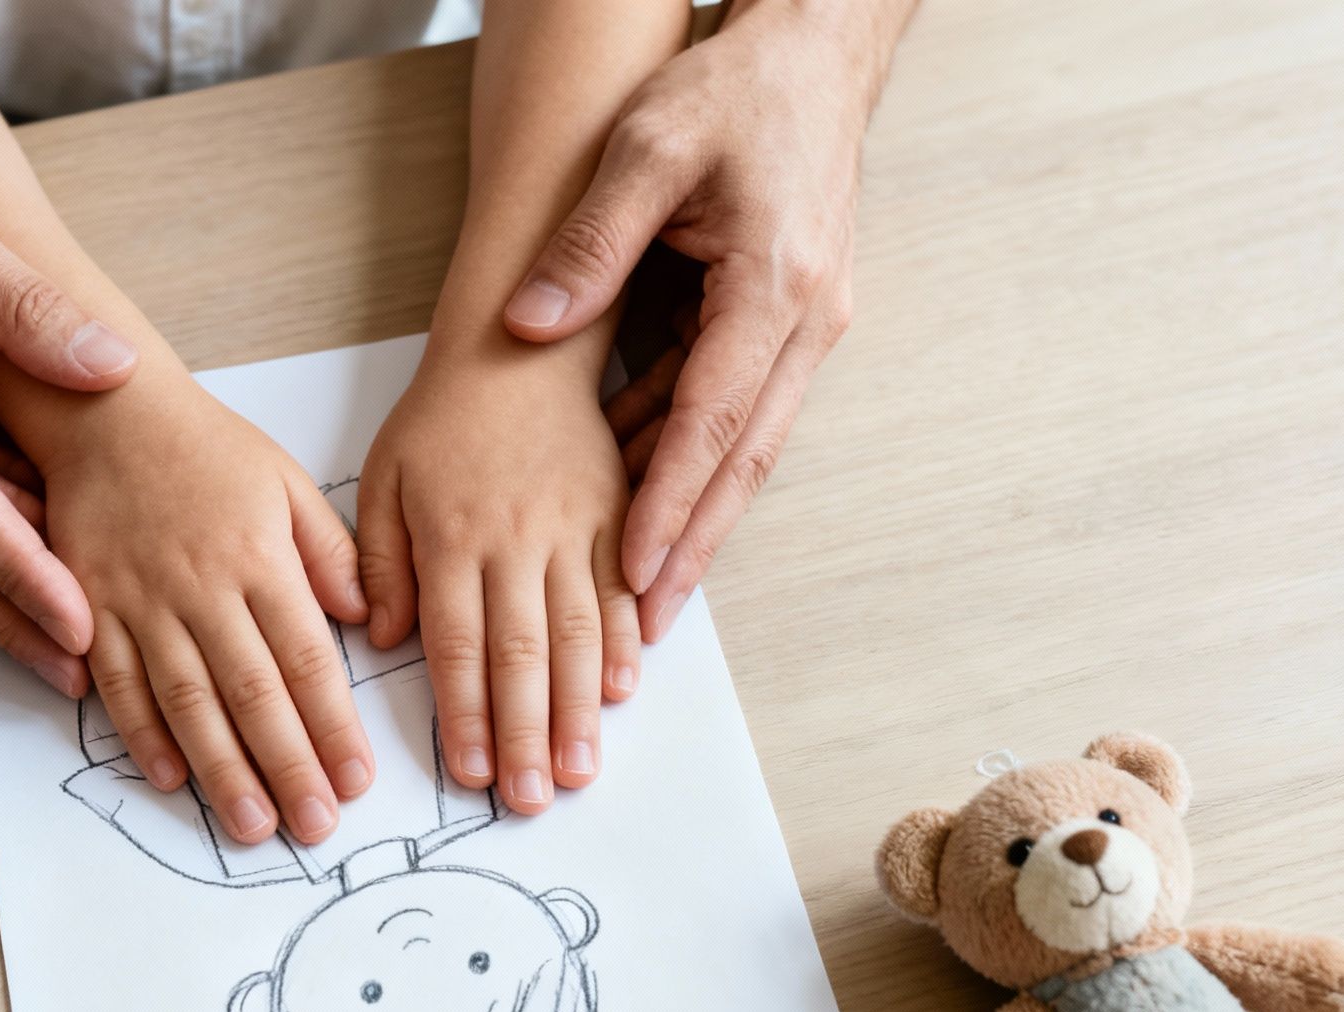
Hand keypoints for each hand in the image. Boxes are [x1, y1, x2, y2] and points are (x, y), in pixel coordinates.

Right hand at [24, 378, 375, 846]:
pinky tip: (172, 779)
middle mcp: (202, 586)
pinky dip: (143, 735)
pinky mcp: (89, 607)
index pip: (307, 659)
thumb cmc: (205, 449)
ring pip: (188, 700)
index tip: (357, 780)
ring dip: (222, 769)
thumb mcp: (286, 482)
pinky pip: (118, 682)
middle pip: (253, 692)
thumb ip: (329, 553)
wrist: (105, 412)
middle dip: (288, 766)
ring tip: (252, 825)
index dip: (333, 726)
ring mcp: (140, 600)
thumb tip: (368, 620)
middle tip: (315, 826)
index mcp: (259, 557)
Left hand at [358, 347, 639, 814]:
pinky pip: (623, 586)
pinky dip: (625, 642)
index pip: (457, 641)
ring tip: (576, 772)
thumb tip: (386, 637)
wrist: (518, 349)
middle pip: (521, 652)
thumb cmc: (441, 421)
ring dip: (577, 709)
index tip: (470, 771)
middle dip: (524, 733)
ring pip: (577, 632)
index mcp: (453, 535)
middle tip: (527, 800)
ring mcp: (573, 529)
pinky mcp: (615, 515)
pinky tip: (623, 692)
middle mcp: (516, 539)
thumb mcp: (385, 477)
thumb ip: (380, 559)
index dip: (466, 712)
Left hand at [503, 3, 898, 637]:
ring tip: (642, 585)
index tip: (634, 572)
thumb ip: (591, 242)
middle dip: (692, 544)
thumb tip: (529, 324)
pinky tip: (642, 488)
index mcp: (773, 286)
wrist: (814, 52)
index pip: (715, 421)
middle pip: (742, 459)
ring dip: (693, 511)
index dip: (671, 502)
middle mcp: (804, 319)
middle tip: (648, 623)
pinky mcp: (791, 316)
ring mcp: (806, 323)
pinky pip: (737, 403)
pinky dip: (692, 451)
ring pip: (744, 442)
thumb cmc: (735, 90)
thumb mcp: (648, 150)